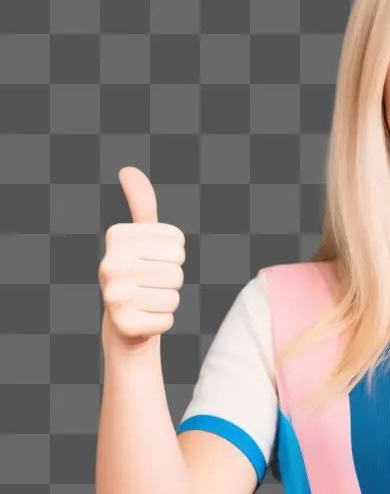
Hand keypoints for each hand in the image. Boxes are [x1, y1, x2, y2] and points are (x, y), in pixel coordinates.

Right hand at [98, 166, 185, 351]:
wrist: (124, 322)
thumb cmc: (139, 273)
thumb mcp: (141, 238)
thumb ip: (141, 205)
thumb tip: (129, 170)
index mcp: (116, 237)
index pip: (177, 242)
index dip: (173, 254)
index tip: (153, 261)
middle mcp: (109, 264)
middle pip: (177, 269)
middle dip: (172, 279)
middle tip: (151, 284)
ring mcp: (114, 296)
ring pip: (174, 295)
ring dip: (168, 300)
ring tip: (148, 299)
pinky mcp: (124, 323)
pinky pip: (168, 318)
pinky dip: (163, 320)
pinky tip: (145, 318)